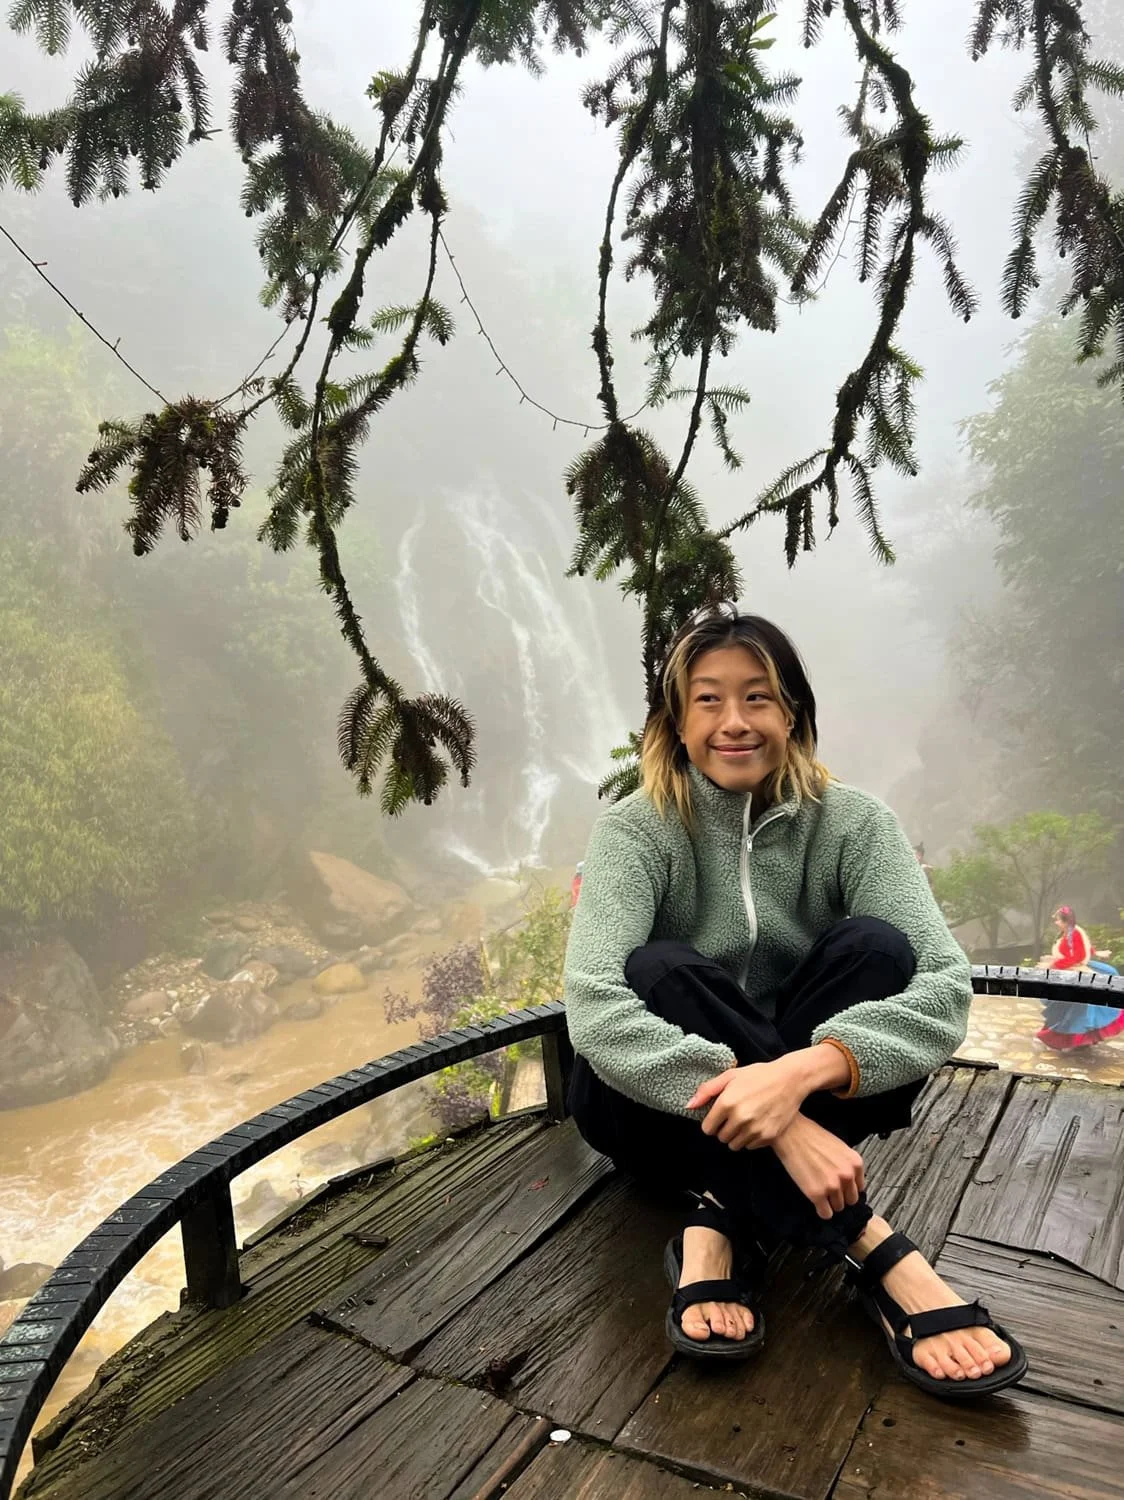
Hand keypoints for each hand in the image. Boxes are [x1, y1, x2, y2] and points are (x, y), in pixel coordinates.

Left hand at [688, 1057, 806, 1150]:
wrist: (790, 1080)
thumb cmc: (758, 1075)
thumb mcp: (730, 1076)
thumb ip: (707, 1091)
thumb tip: (689, 1106)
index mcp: (727, 1102)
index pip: (707, 1128)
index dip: (711, 1123)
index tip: (718, 1118)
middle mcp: (740, 1118)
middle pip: (721, 1138)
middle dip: (724, 1129)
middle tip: (733, 1117)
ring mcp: (755, 1129)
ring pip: (735, 1145)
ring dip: (736, 1136)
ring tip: (745, 1121)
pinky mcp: (768, 1136)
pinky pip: (750, 1146)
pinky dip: (751, 1139)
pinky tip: (757, 1124)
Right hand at [773, 1115, 864, 1219]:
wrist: (790, 1132)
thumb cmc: (811, 1135)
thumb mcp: (839, 1146)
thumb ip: (847, 1165)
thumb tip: (849, 1181)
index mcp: (855, 1163)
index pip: (859, 1188)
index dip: (848, 1188)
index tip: (841, 1188)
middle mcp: (847, 1176)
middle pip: (851, 1200)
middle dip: (840, 1197)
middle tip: (829, 1191)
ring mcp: (832, 1186)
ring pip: (838, 1207)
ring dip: (829, 1203)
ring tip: (820, 1192)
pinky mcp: (817, 1194)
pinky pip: (825, 1213)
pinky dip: (821, 1210)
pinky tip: (816, 1201)